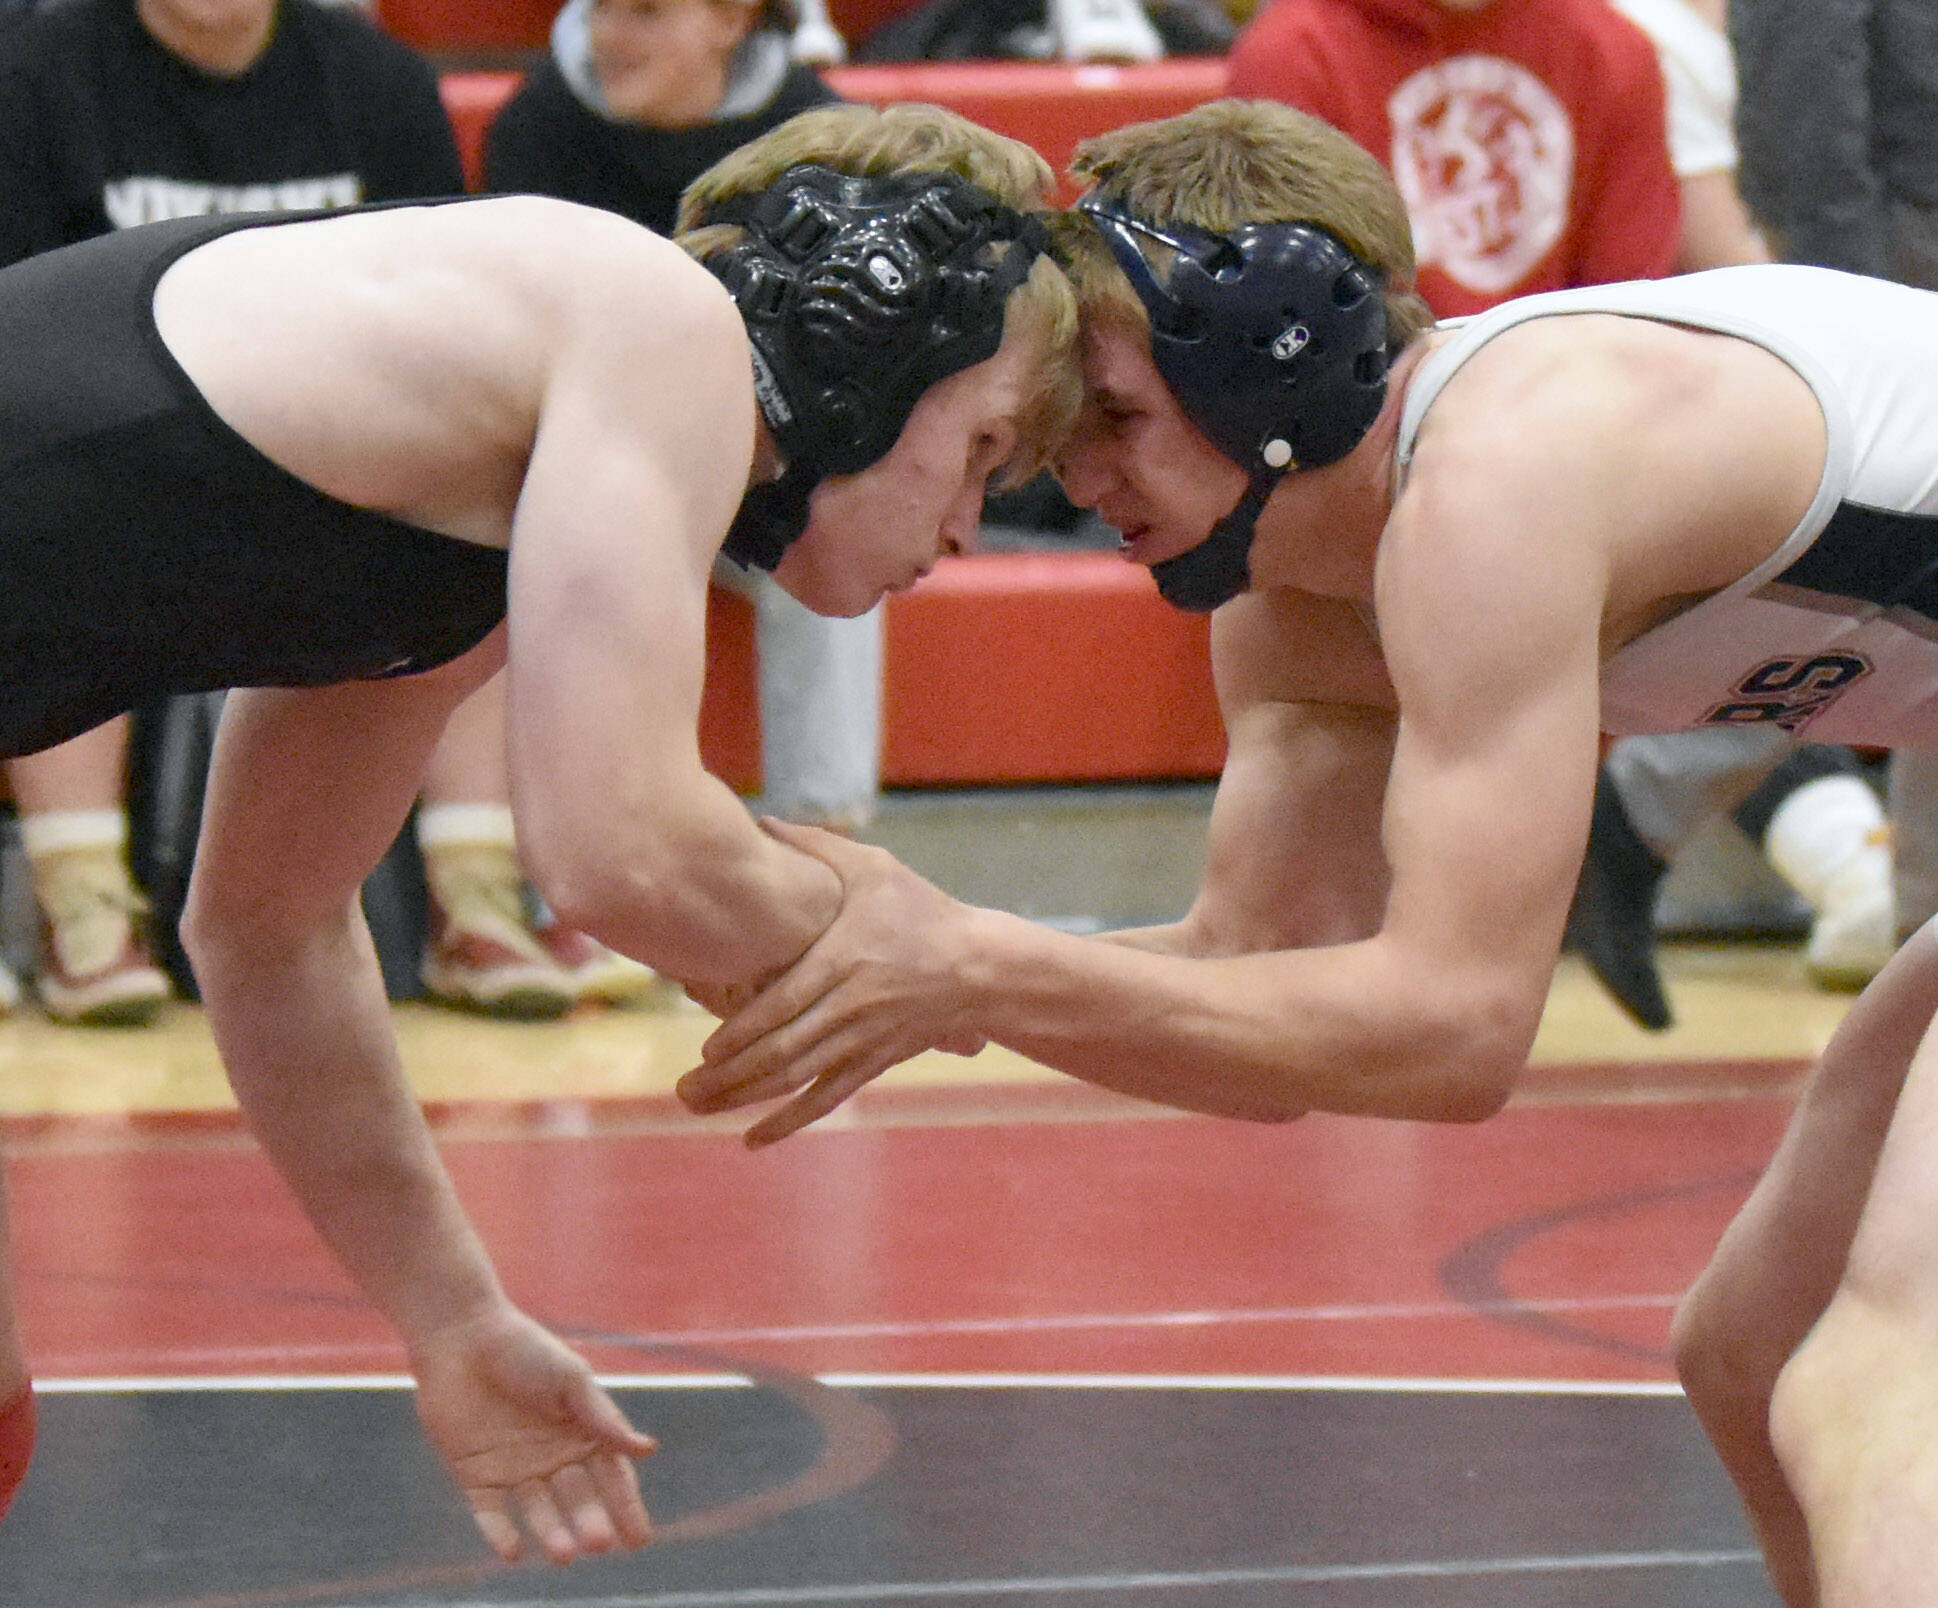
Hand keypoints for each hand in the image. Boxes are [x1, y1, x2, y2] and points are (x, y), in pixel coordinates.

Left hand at [410, 1306, 656, 1564]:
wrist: (461, 1336)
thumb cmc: (524, 1349)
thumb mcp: (570, 1380)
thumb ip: (603, 1418)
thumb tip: (647, 1450)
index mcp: (583, 1432)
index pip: (612, 1477)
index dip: (626, 1507)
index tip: (639, 1540)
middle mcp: (553, 1457)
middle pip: (578, 1499)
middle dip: (590, 1522)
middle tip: (598, 1544)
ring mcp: (515, 1468)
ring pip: (538, 1511)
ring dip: (551, 1533)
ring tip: (563, 1553)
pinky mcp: (475, 1475)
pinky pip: (491, 1513)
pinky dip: (501, 1534)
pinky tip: (514, 1551)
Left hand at [677, 819, 989, 1145]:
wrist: (980, 965)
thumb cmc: (922, 910)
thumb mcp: (874, 868)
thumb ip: (816, 847)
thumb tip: (759, 820)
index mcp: (844, 960)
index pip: (785, 1004)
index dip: (744, 1032)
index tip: (707, 1050)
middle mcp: (851, 1006)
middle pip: (785, 1051)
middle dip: (731, 1077)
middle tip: (682, 1092)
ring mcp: (863, 1039)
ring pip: (799, 1079)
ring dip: (747, 1099)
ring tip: (697, 1110)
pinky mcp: (874, 1060)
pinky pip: (828, 1098)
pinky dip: (791, 1122)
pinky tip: (755, 1140)